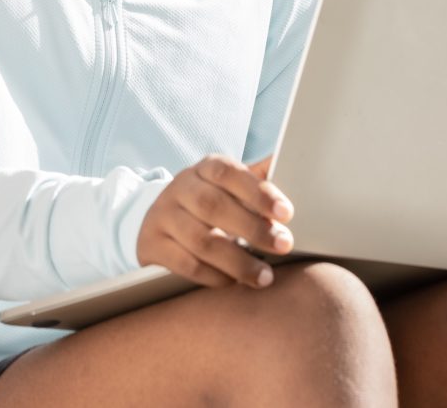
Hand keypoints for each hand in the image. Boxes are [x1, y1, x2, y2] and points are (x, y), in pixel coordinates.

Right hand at [136, 156, 294, 289]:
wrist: (157, 219)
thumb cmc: (208, 201)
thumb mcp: (229, 186)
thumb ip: (258, 180)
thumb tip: (292, 164)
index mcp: (204, 168)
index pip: (228, 173)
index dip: (257, 192)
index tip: (286, 212)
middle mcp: (181, 188)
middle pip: (214, 206)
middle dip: (253, 228)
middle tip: (283, 245)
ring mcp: (163, 216)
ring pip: (201, 240)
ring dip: (237, 261)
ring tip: (264, 276)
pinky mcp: (153, 245)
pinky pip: (186, 265)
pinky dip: (214, 276)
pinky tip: (234, 282)